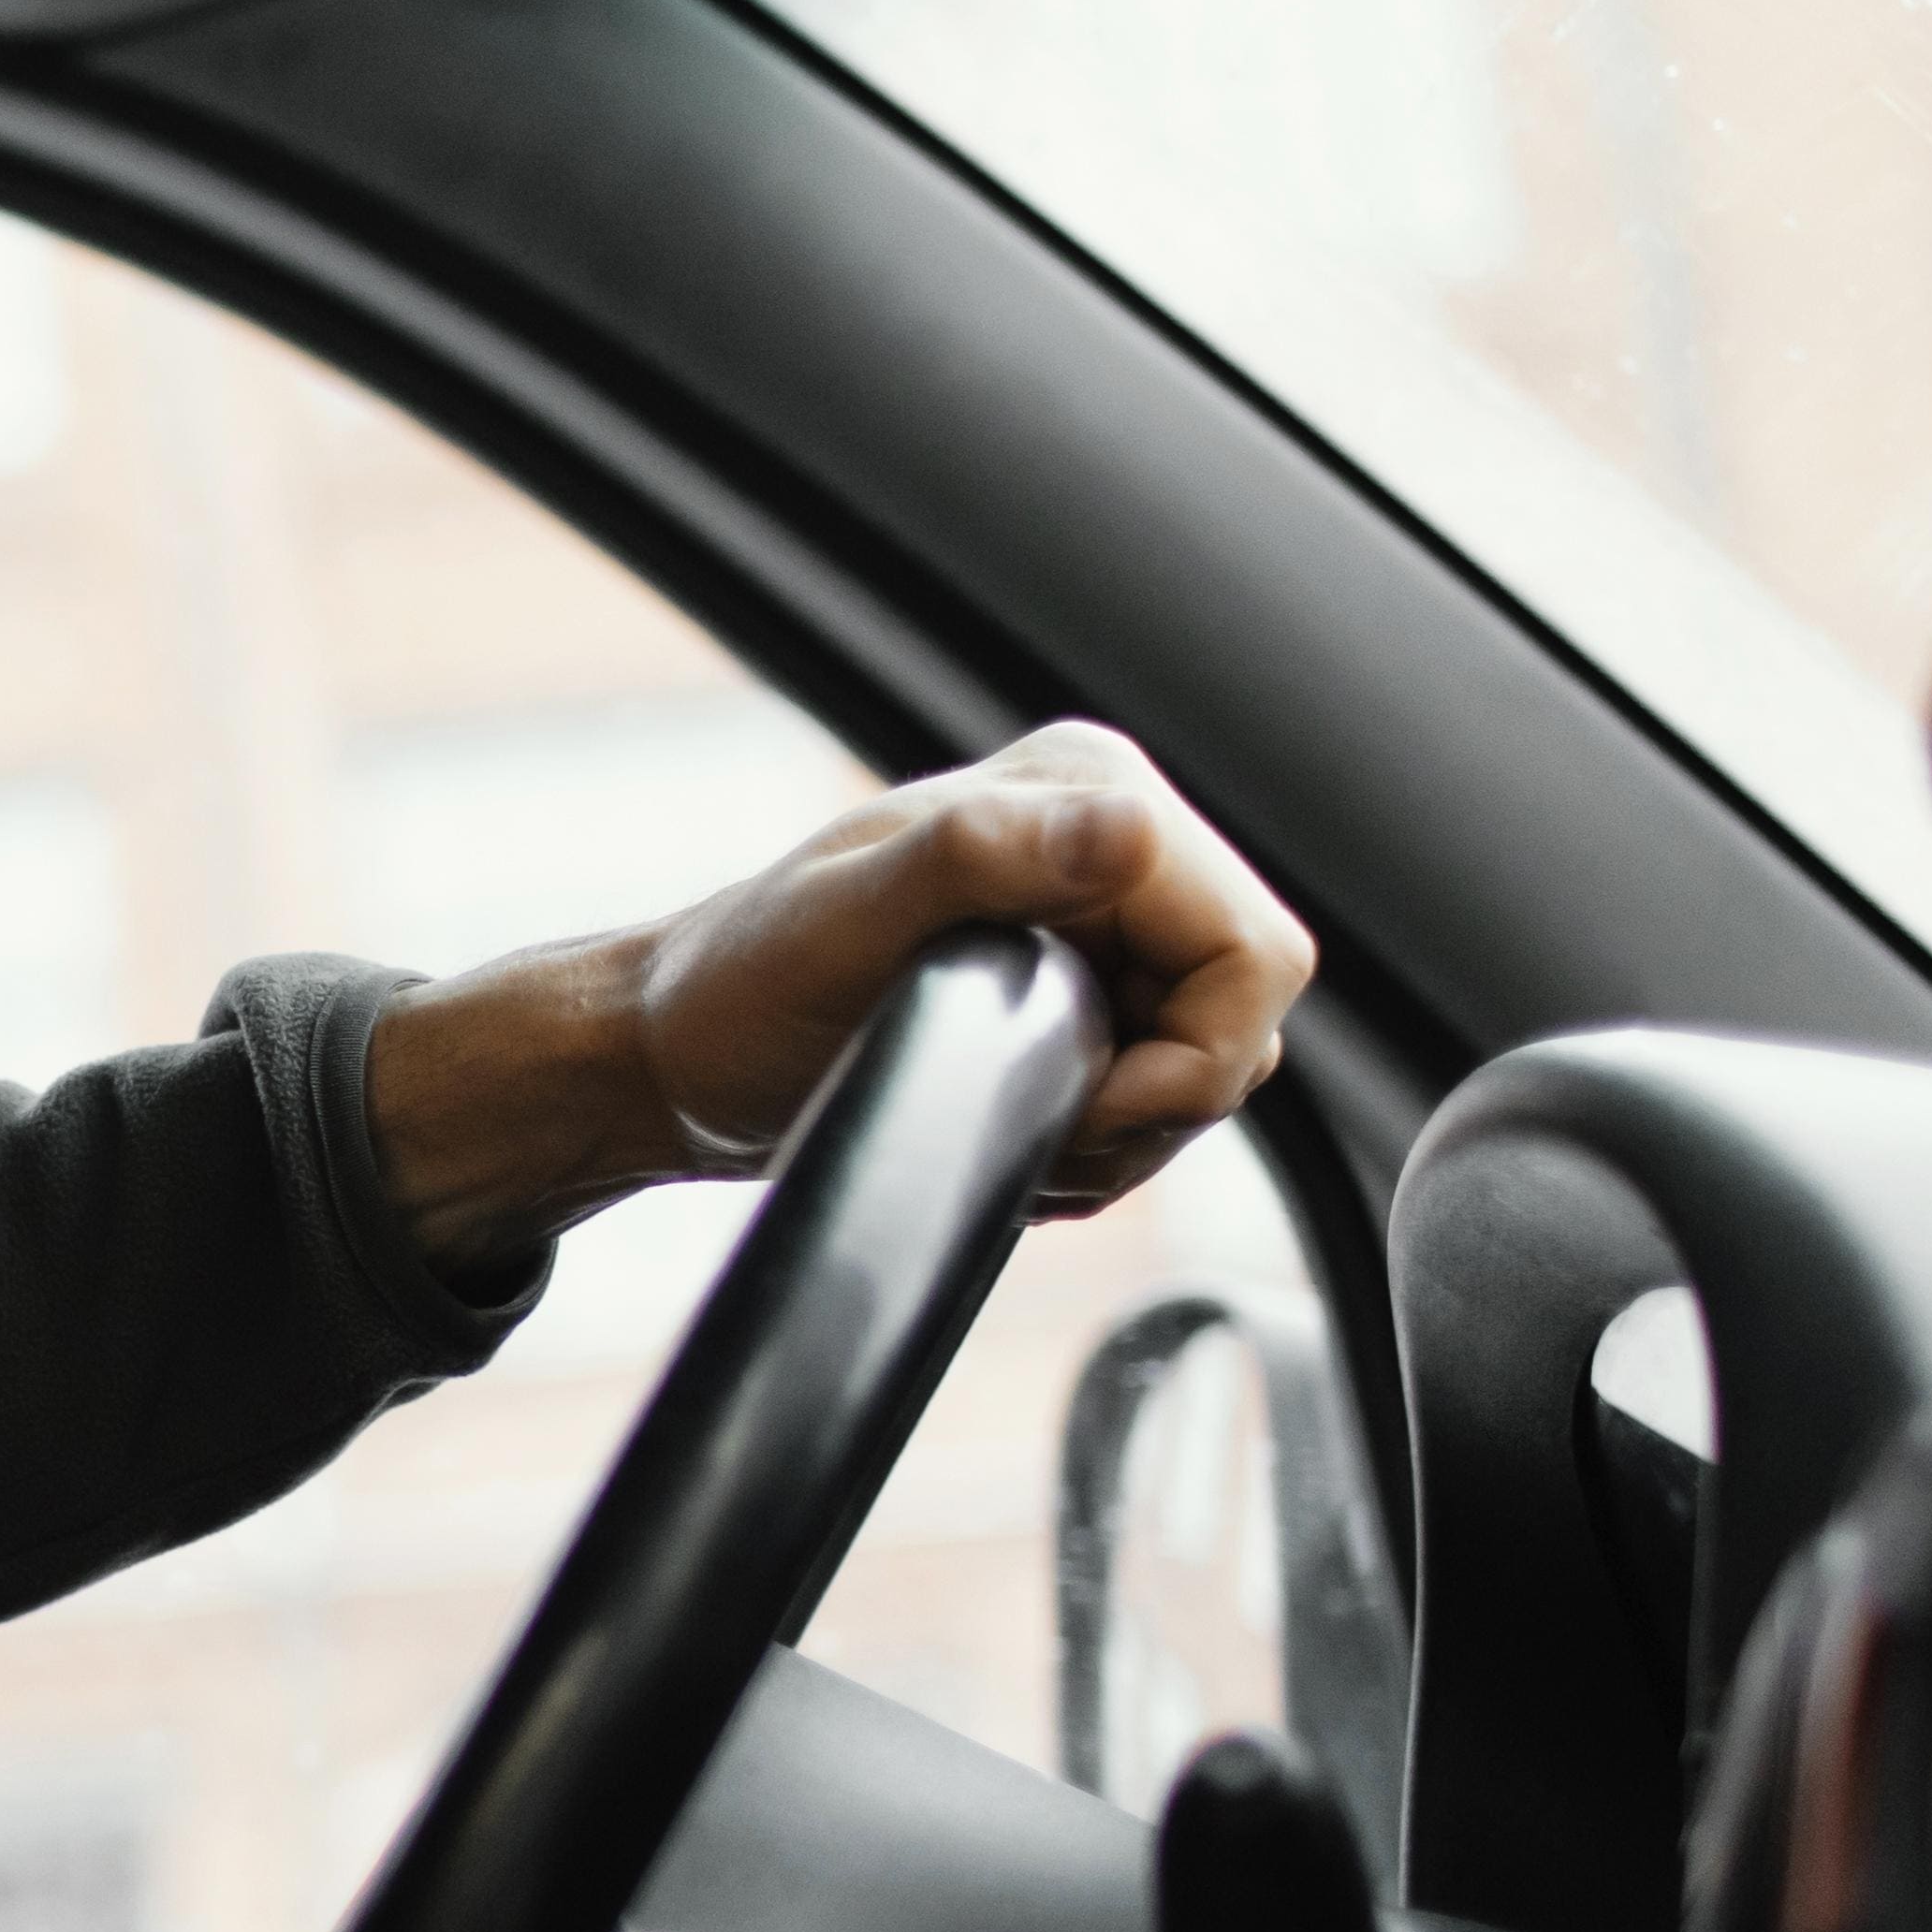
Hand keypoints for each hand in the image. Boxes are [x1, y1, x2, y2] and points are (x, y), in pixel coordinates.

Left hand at [362, 722, 1314, 1277]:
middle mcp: (1109, 840)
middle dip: (1154, 1101)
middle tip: (1031, 1121)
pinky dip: (1098, 1139)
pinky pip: (1161, 1090)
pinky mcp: (1085, 989)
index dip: (1191, 1060)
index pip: (1253, 952)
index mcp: (1087, 792)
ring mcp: (1103, 918)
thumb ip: (983, 858)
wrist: (678, 1057)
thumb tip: (1128, 829)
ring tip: (1001, 1118)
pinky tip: (1006, 1126)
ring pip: (1211, 1064)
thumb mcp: (844, 923)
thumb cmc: (736, 987)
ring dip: (1121, 1128)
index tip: (1081, 1103)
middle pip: (1244, 1014)